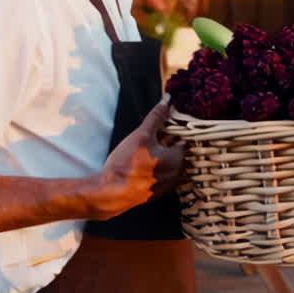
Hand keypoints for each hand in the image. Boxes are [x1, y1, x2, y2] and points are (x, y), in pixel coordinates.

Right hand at [88, 96, 186, 219]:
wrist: (110, 193)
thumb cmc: (127, 164)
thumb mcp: (142, 135)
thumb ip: (156, 117)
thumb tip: (168, 99)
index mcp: (180, 160)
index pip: (183, 138)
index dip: (173, 130)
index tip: (162, 127)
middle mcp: (178, 175)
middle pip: (176, 152)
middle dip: (166, 143)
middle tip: (151, 138)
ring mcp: (168, 186)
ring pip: (168, 164)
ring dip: (159, 156)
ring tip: (143, 151)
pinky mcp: (156, 193)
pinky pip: (160, 176)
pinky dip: (154, 169)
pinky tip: (140, 165)